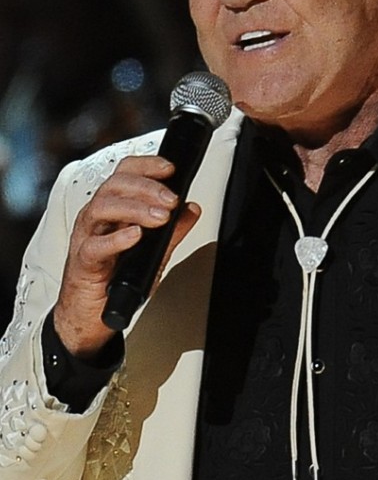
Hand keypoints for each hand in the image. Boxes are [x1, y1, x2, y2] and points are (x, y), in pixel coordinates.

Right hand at [53, 156, 200, 357]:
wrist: (91, 313)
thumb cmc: (117, 278)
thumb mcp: (155, 251)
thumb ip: (173, 230)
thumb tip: (193, 208)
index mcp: (113, 208)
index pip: (125, 173)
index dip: (146, 165)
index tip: (170, 169)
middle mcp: (97, 218)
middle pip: (115, 185)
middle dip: (147, 187)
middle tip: (172, 199)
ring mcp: (87, 238)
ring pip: (102, 208)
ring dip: (135, 208)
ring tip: (160, 217)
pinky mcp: (83, 263)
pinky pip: (95, 246)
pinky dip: (117, 239)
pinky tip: (135, 236)